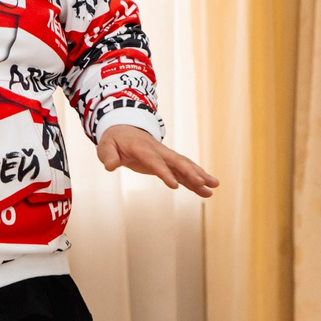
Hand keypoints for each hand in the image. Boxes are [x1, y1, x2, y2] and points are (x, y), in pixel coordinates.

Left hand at [98, 125, 219, 197]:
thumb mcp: (106, 146)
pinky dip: (195, 182)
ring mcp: (165, 156)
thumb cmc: (114, 140)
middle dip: (191, 172)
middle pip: (177, 161)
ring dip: (200, 176)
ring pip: (185, 166)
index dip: (165, 173)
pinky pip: (183, 173)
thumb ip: (108, 156)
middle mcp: (158, 151)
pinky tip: (206, 191)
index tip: (175, 186)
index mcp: (142, 148)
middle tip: (204, 183)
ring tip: (214, 187)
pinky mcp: (168, 163)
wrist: (124, 129)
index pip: (155, 161)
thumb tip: (109, 166)